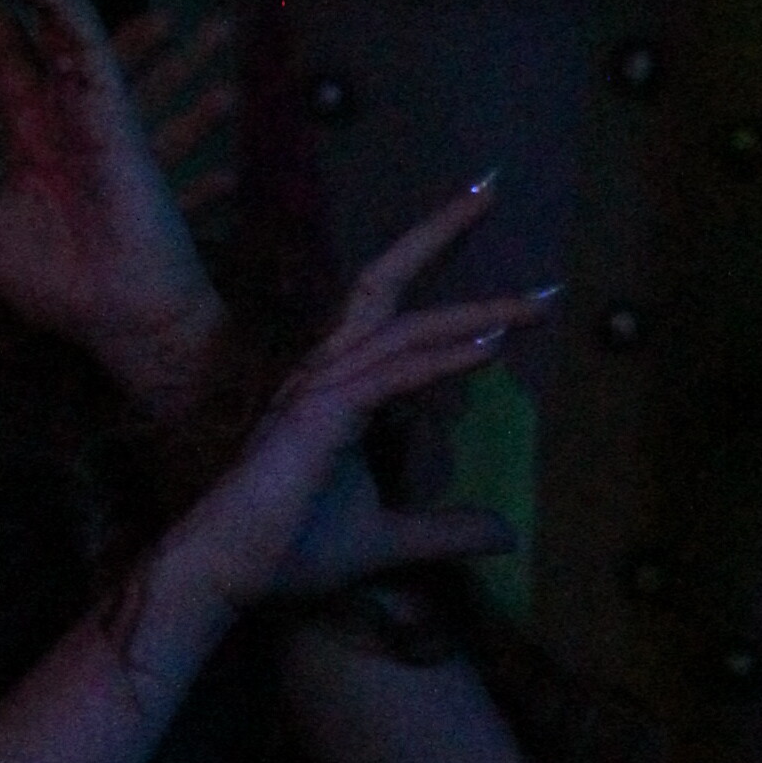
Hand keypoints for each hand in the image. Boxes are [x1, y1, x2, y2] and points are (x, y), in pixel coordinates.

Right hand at [162, 182, 553, 624]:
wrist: (224, 578)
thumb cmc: (285, 553)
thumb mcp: (387, 541)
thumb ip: (443, 531)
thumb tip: (505, 533)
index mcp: (336, 387)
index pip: (396, 316)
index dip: (453, 295)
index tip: (517, 290)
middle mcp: (326, 371)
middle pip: (387, 280)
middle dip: (442, 231)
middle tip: (492, 184)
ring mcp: (319, 388)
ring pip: (405, 328)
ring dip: (475, 311)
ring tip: (537, 302)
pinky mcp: (319, 416)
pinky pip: (393, 376)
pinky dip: (446, 359)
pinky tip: (495, 348)